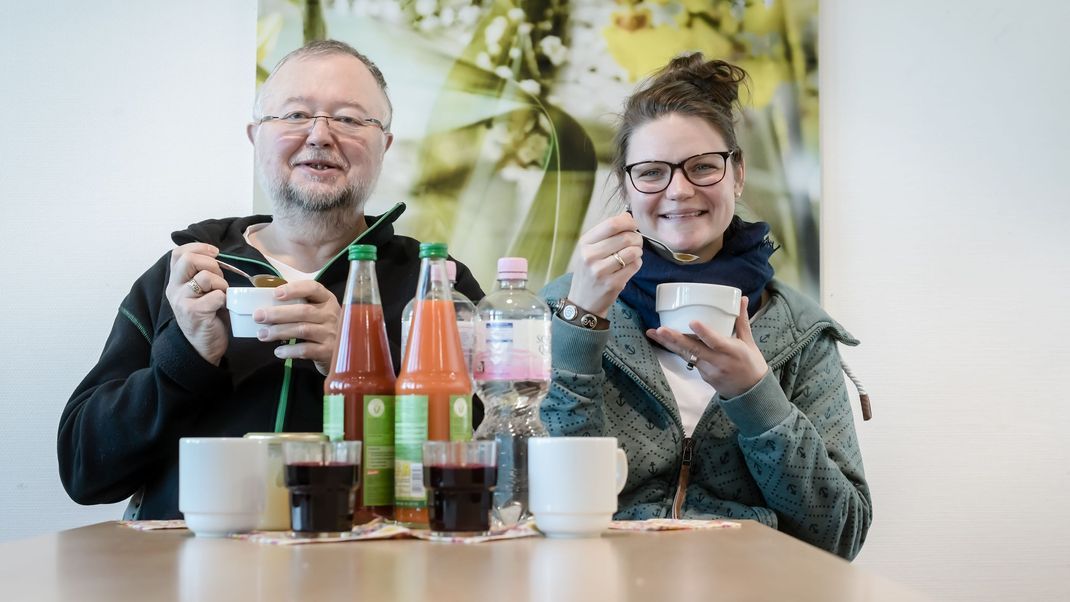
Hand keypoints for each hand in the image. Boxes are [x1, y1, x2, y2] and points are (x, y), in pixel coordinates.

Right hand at [165, 243, 228, 365]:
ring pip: (206, 277)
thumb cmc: (207, 317)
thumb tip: (216, 256)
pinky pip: (216, 295)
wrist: (202, 347)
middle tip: (219, 279)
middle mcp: (174, 289)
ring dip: (222, 284)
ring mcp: (182, 301)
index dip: (198, 247)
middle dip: (212, 264)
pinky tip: (223, 307)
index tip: (215, 252)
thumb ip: (203, 274)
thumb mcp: (201, 292)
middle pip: (189, 259)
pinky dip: (225, 299)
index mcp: (175, 282)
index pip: (178, 253)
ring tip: (222, 296)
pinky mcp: (194, 312)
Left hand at [252, 281, 340, 374]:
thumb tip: (267, 301)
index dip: (294, 289)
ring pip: (303, 329)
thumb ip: (299, 304)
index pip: (313, 288)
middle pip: (304, 311)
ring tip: (262, 334)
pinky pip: (306, 350)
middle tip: (258, 316)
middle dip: (278, 313)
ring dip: (279, 331)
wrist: (343, 351)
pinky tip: (278, 351)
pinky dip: (290, 350)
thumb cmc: (322, 327)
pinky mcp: (328, 351)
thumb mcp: (318, 311)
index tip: (275, 293)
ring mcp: (331, 333)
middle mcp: (331, 314)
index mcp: (327, 300)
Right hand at [567, 213, 643, 316]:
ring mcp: (601, 271)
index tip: (633, 225)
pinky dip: (637, 264)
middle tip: (636, 242)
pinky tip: (630, 266)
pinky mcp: (613, 284)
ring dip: (638, 251)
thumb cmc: (589, 272)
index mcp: (585, 243)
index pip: (611, 224)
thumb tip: (627, 216)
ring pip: (632, 252)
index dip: (628, 222)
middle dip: (636, 237)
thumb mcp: (589, 249)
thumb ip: (606, 232)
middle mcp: (590, 256)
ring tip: (633, 254)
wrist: (583, 302)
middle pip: (625, 237)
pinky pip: (634, 266)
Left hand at [646, 297, 767, 397]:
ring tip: (653, 333)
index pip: (716, 342)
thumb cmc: (751, 364)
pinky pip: (688, 359)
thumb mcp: (749, 342)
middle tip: (660, 329)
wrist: (750, 393)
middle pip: (694, 349)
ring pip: (686, 355)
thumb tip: (742, 298)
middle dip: (675, 339)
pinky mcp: (702, 376)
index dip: (704, 333)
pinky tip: (663, 340)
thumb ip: (742, 320)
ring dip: (669, 344)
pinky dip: (677, 350)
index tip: (692, 322)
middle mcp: (718, 362)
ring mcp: (708, 371)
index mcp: (732, 351)